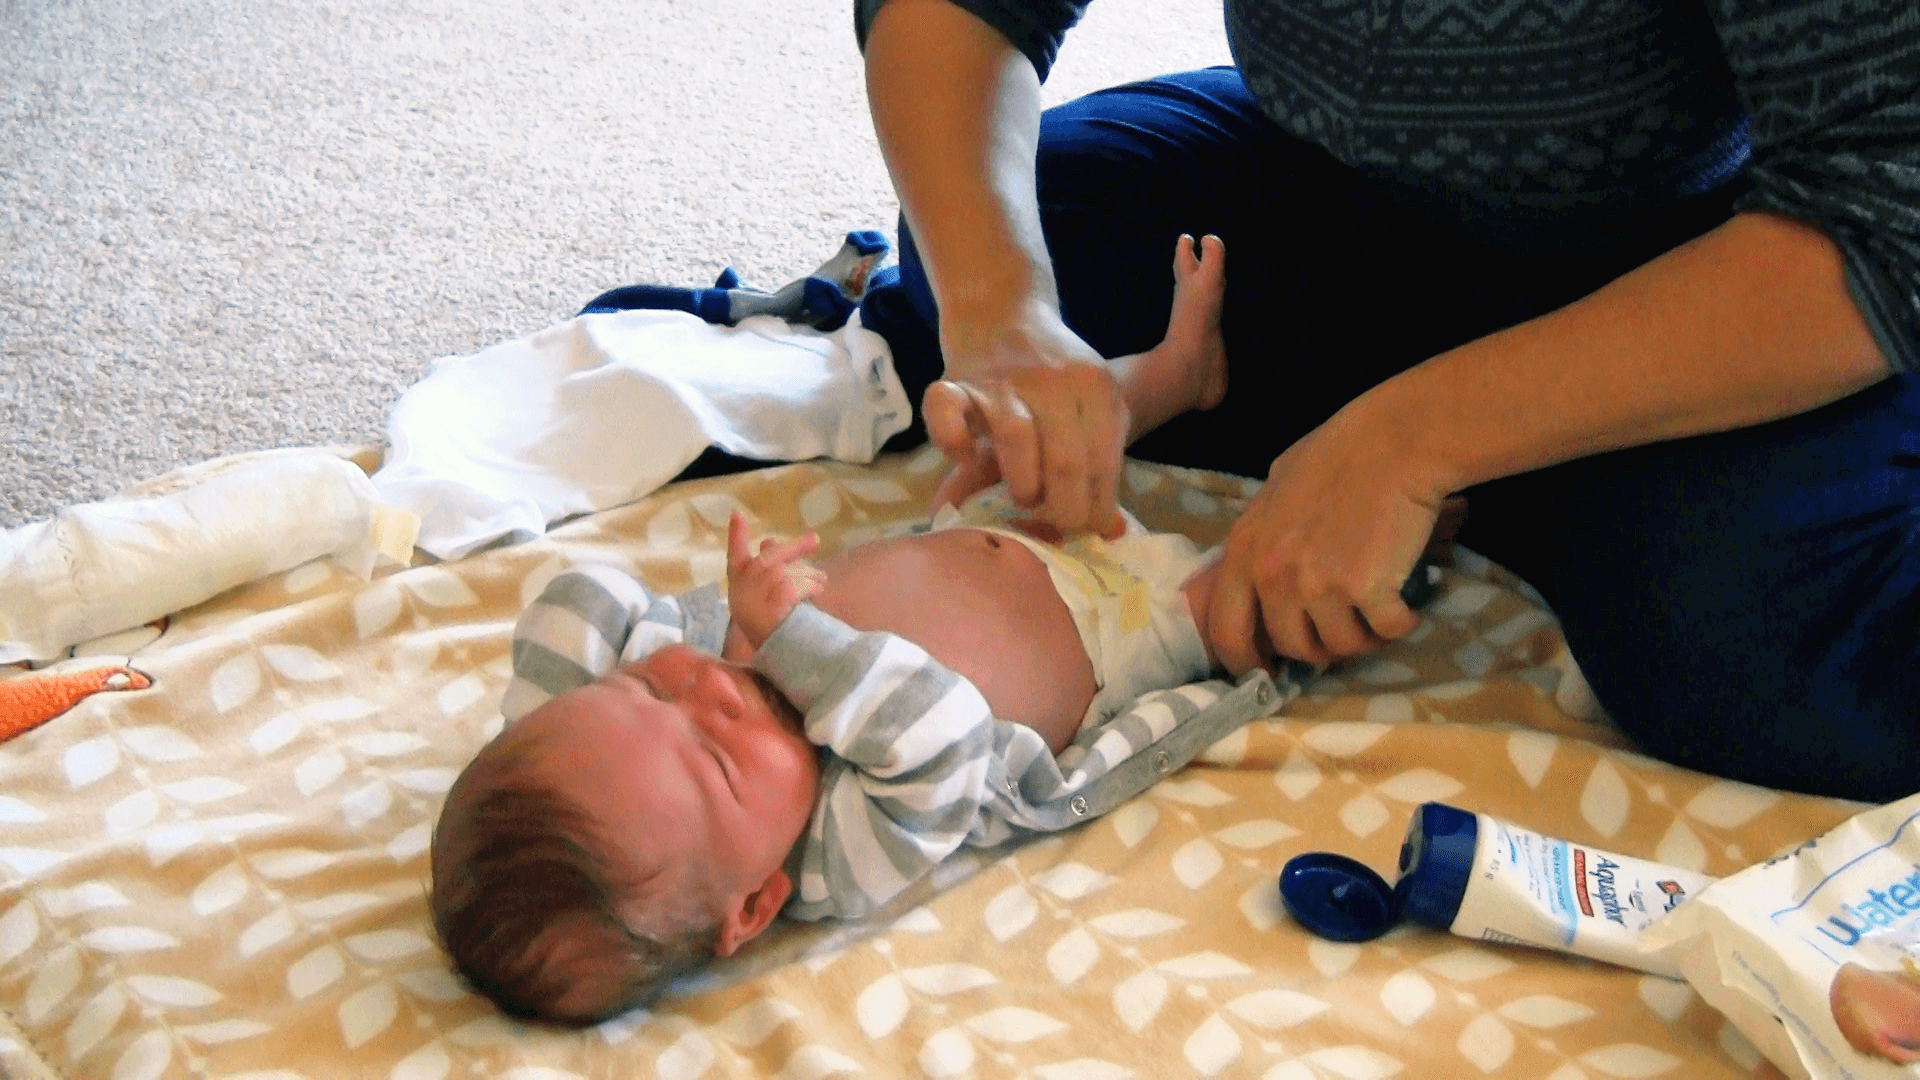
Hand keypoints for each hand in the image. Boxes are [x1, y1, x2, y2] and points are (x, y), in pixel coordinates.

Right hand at [725, 511, 826, 650]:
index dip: (735, 535)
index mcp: (738, 584)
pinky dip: (811, 587)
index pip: (734, 555)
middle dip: (795, 547)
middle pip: (770, 556)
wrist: (780, 656)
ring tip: (820, 584)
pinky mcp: (772, 603)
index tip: (736, 513)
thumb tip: (769, 540)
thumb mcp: (766, 595)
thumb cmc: (773, 625)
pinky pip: (797, 586)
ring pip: (788, 572)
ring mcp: (756, 595)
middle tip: (815, 540)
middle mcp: (743, 587)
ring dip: (810, 576)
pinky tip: (817, 594)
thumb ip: (769, 568)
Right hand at [924, 300, 1129, 537]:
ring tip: (1022, 496)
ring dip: (1022, 484)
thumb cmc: (1054, 376)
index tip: (1085, 529)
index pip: (1104, 464)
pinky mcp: (956, 380)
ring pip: (1016, 440)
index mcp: (1098, 389)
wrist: (1003, 309)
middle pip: (1066, 462)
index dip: (1096, 508)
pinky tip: (964, 456)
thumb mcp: (1088, 407)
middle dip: (1062, 510)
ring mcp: (1003, 380)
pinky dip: (953, 442)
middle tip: (1053, 524)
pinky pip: (946, 414)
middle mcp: (1055, 382)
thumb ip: (1098, 466)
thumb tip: (1112, 535)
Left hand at [1205, 408, 1456, 674]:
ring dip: (1363, 637)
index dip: (1245, 660)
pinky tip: (1407, 604)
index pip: (1226, 628)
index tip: (1266, 670)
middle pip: (1290, 645)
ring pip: (1340, 646)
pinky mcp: (1365, 590)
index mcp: (1245, 549)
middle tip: (1344, 631)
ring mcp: (1318, 585)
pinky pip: (1385, 632)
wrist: (1396, 442)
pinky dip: (1400, 624)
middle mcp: (1274, 574)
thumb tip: (1261, 556)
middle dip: (1319, 648)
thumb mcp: (1278, 486)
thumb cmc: (1341, 451)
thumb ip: (1264, 531)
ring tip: (1379, 609)